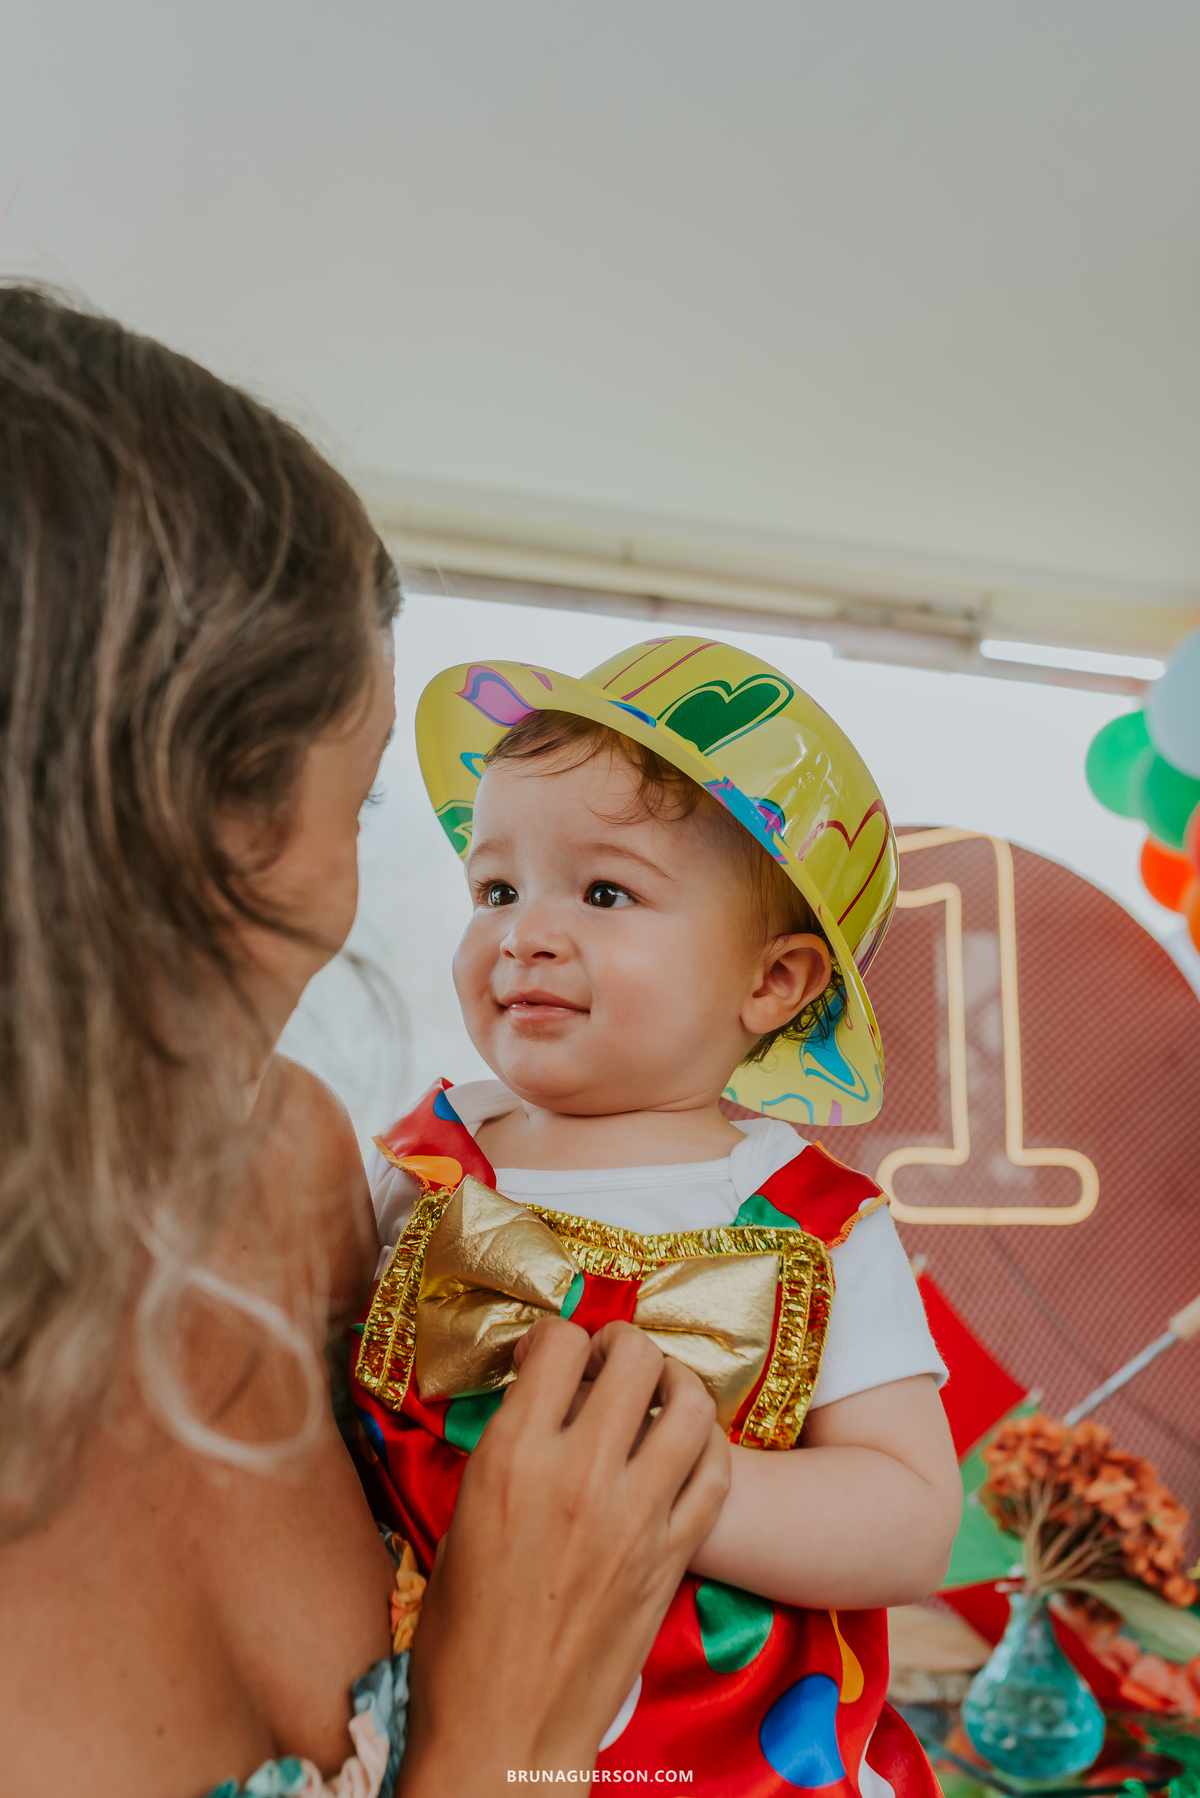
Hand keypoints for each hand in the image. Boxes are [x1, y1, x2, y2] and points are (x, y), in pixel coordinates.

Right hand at [398, 1318, 728, 1795]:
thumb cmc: (463, 1634)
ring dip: (674, 1384)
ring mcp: (636, 1515)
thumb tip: (543, 1398)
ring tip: (655, 1395)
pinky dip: (707, 1445)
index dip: (555, 1337)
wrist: (507, 1729)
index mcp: (512, 1459)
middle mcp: (579, 1475)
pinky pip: (717, 1471)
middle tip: (607, 1364)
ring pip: (690, 1403)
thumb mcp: (464, 1516)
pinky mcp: (673, 1556)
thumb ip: (510, 1446)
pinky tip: (685, 1450)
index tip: (550, 1357)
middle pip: (633, 1355)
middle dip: (621, 1344)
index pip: (558, 1343)